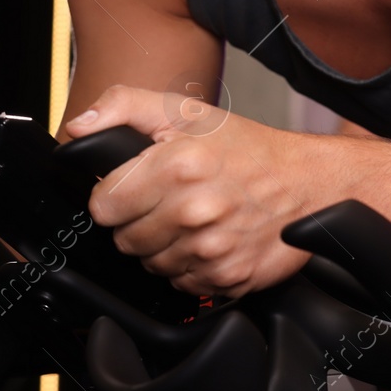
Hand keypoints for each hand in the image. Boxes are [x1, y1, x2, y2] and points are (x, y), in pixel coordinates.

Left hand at [62, 85, 313, 297]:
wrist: (311, 183)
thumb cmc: (250, 149)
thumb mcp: (187, 110)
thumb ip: (123, 106)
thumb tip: (79, 128)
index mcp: (177, 166)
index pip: (103, 206)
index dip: (116, 196)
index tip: (138, 188)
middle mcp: (194, 211)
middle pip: (125, 240)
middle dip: (141, 222)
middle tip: (172, 201)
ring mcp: (212, 250)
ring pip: (151, 265)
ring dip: (166, 247)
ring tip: (195, 220)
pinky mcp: (228, 278)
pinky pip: (183, 284)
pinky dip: (192, 267)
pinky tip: (213, 240)